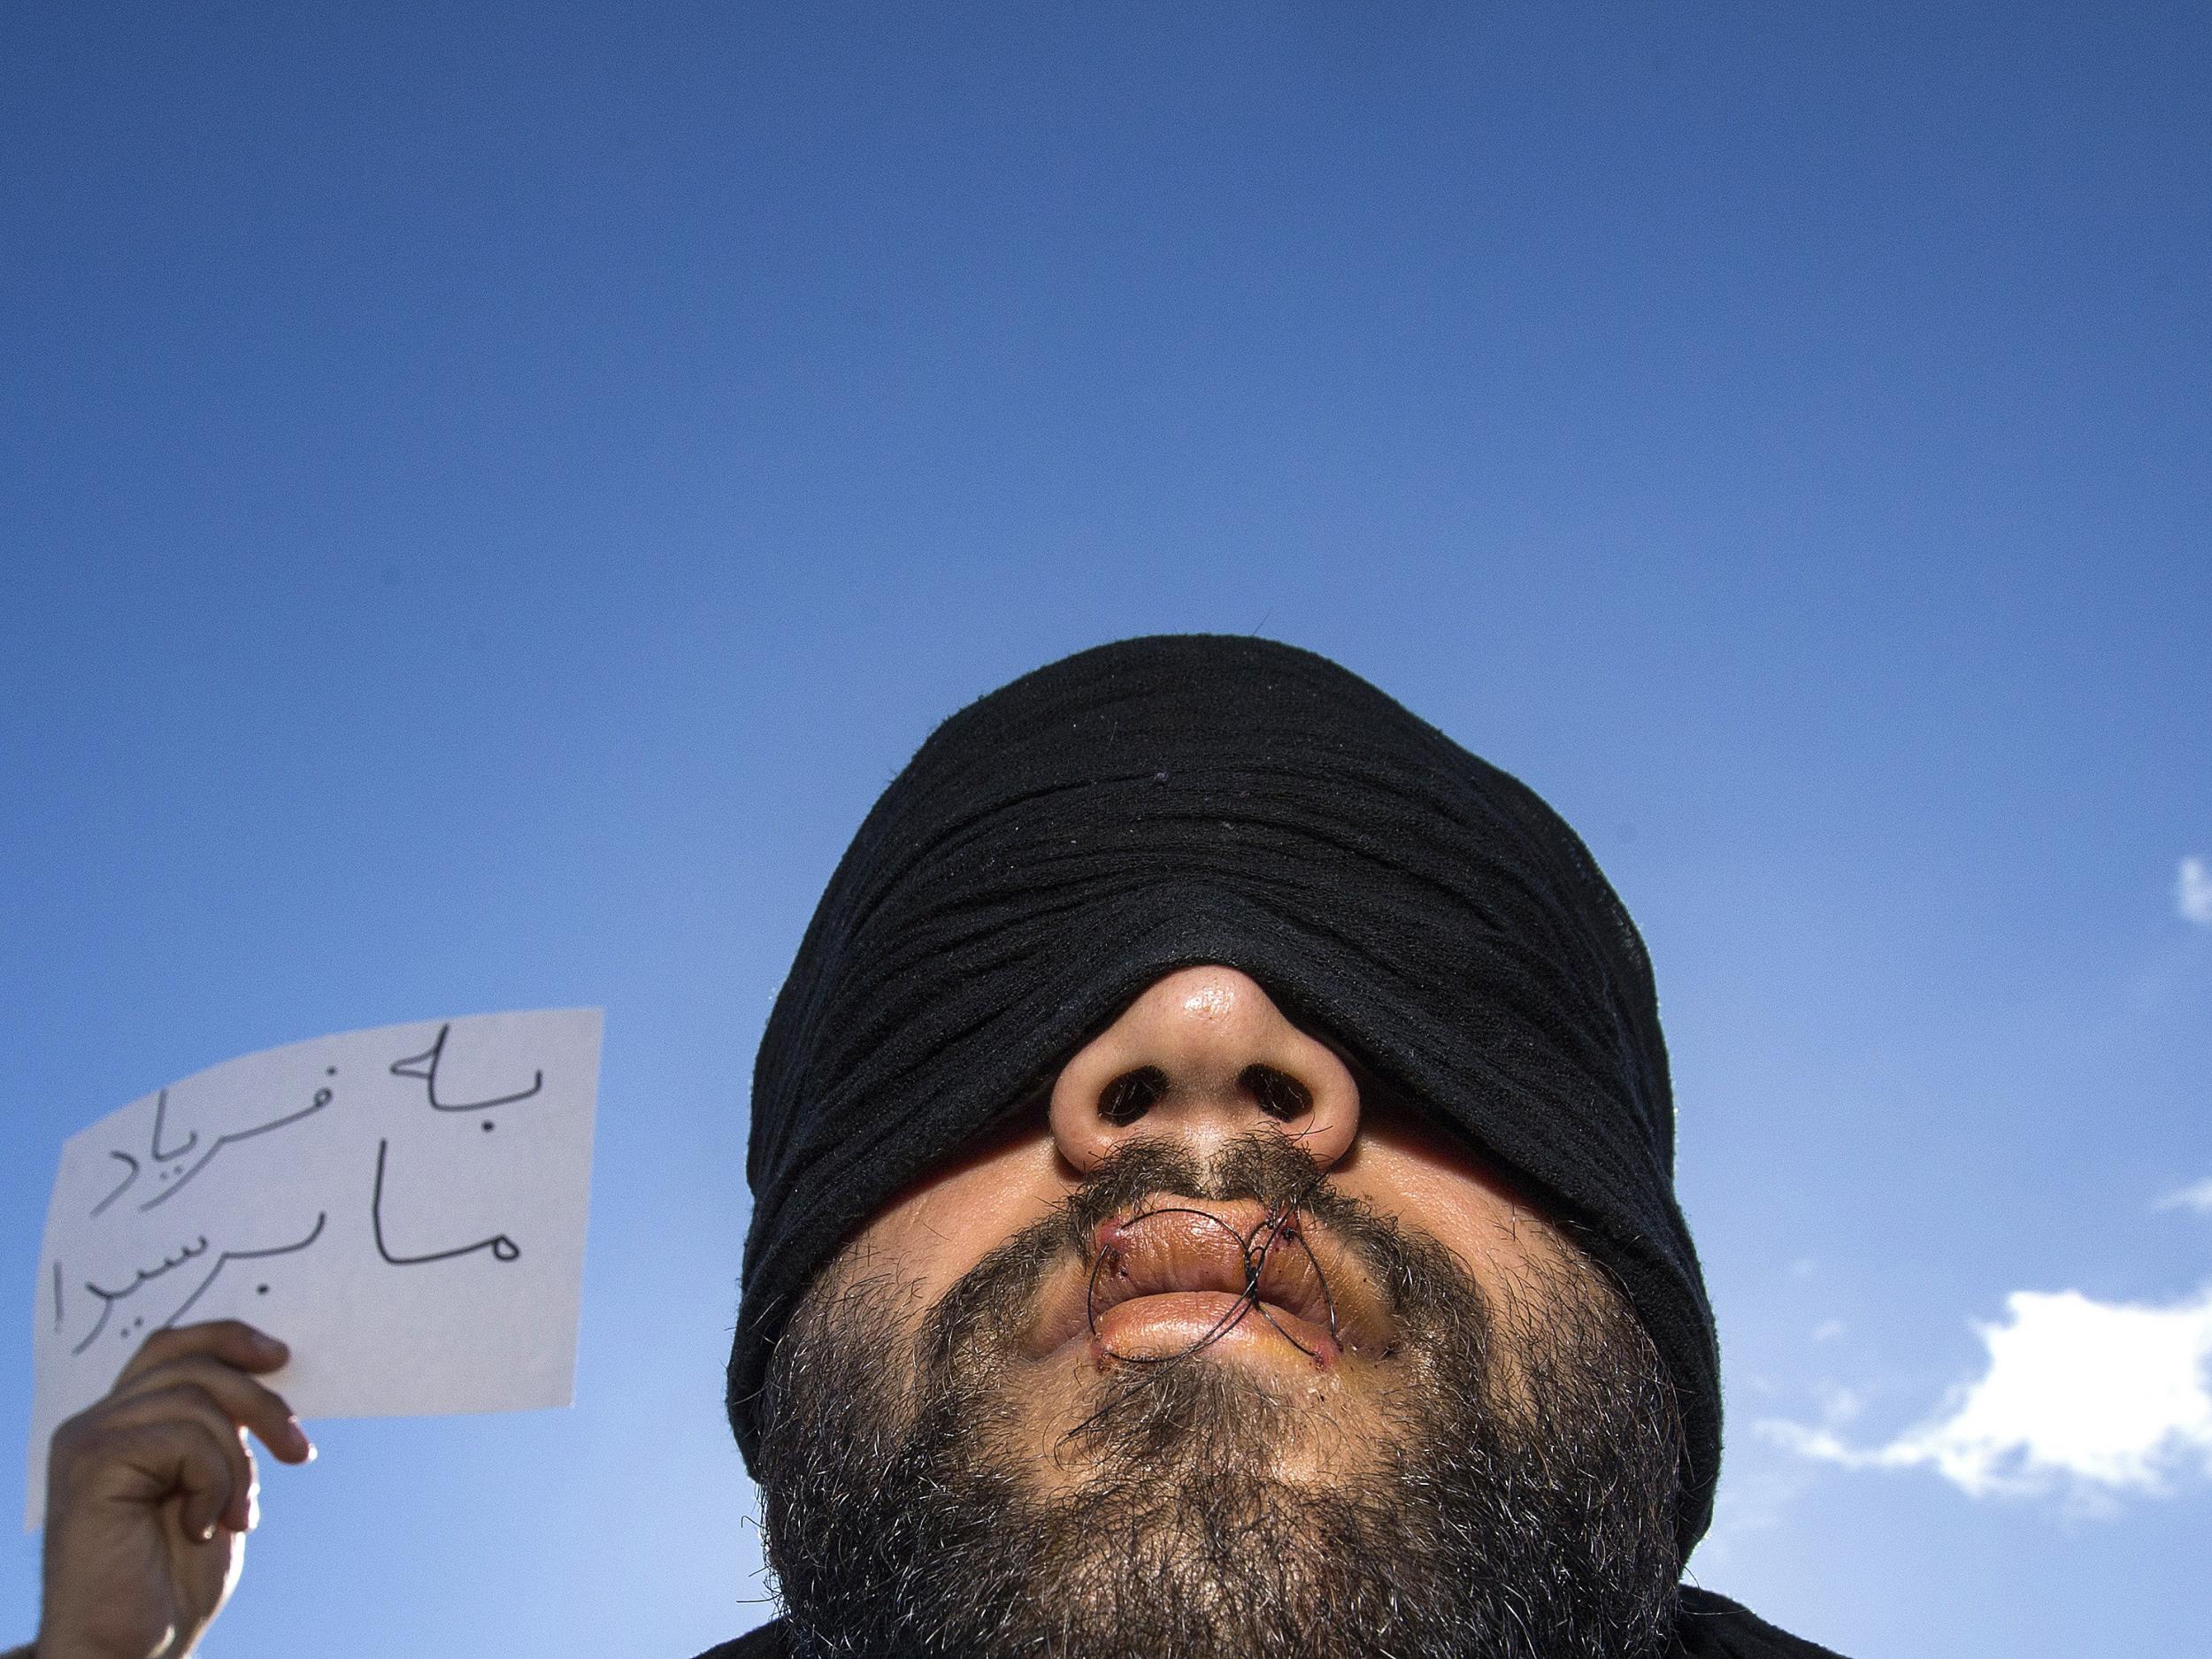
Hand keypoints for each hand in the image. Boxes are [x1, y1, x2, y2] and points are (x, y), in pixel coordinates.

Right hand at [35, 1321, 314, 1658]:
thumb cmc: (172, 1578)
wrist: (132, 1647)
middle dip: (260, 1403)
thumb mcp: (213, 1483)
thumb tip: (264, 1374)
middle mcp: (97, 1425)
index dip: (228, 1338)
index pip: (172, 1347)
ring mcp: (88, 1441)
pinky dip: (212, 1480)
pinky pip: (182, 1437)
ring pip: (195, 1400)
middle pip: (194, 1365)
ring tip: (235, 1515)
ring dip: (236, 1462)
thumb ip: (220, 1429)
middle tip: (299, 1453)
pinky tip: (200, 1526)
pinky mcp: (90, 1465)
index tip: (282, 1356)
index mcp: (124, 1424)